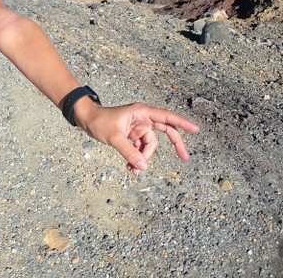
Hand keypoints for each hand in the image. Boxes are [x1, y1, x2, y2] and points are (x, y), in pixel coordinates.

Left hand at [79, 102, 199, 174]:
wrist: (86, 120)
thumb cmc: (99, 121)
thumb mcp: (114, 137)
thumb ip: (129, 152)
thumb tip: (143, 167)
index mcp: (141, 112)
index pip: (166, 117)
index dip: (182, 123)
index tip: (196, 130)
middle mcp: (143, 119)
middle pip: (166, 131)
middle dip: (174, 145)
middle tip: (184, 158)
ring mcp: (139, 128)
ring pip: (151, 146)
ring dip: (144, 159)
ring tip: (133, 170)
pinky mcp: (133, 135)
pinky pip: (141, 149)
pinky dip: (137, 159)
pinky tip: (130, 168)